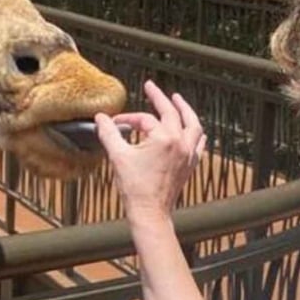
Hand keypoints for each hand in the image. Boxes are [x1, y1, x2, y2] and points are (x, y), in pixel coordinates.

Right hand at [95, 80, 206, 222]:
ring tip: (179, 100)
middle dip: (160, 98)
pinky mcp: (190, 165)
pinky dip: (196, 133)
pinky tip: (193, 130)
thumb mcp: (118, 157)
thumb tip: (100, 118)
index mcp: (163, 138)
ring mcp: (188, 154)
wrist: (150, 213)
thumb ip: (109, 133)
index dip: (128, 119)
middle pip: (172, 113)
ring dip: (186, 110)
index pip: (144, 120)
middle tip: (151, 87)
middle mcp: (180, 143)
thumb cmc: (136, 188)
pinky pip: (199, 143)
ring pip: (193, 125)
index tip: (115, 124)